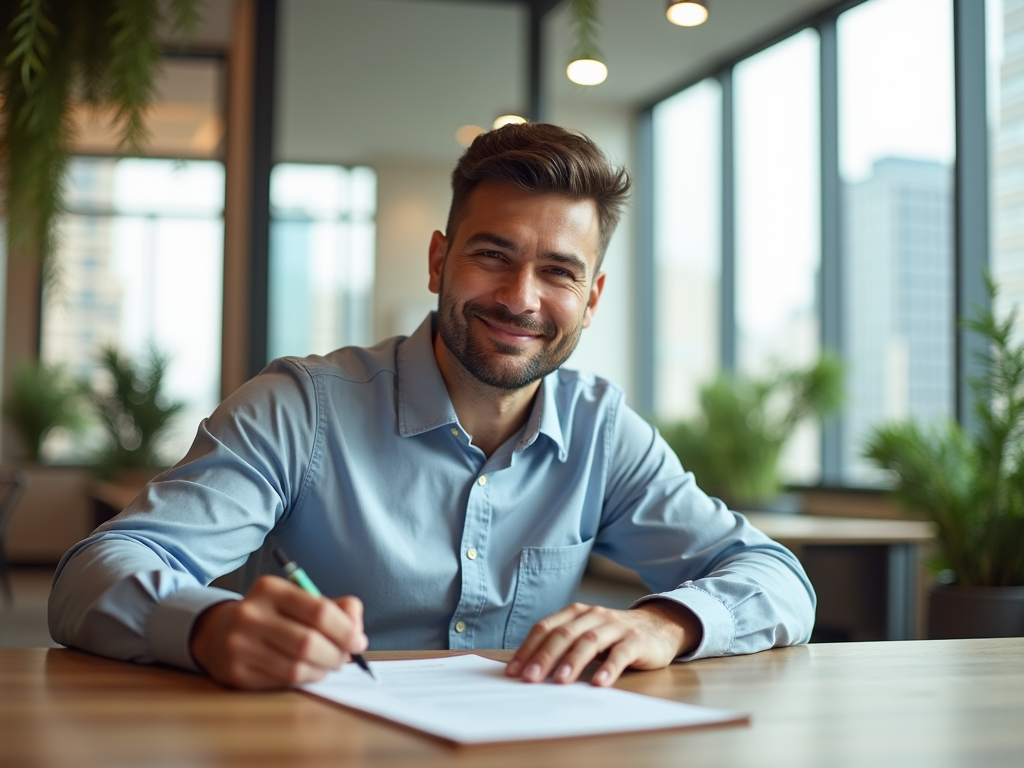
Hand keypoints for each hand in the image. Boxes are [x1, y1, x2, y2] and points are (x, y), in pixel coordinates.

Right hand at [189, 575, 367, 689]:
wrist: (220, 632)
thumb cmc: (274, 615)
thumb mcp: (301, 600)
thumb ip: (337, 608)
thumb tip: (357, 632)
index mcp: (270, 589)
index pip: (319, 611)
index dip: (345, 630)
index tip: (358, 642)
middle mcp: (250, 614)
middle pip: (308, 643)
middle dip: (336, 655)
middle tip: (345, 658)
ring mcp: (239, 645)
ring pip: (296, 667)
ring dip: (322, 670)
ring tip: (327, 665)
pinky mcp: (236, 672)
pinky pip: (282, 682)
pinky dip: (304, 680)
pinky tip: (307, 672)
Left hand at [505, 600, 701, 686]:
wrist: (659, 626)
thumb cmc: (613, 636)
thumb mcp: (586, 634)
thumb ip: (563, 646)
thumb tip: (528, 670)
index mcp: (576, 613)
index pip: (546, 628)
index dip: (528, 649)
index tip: (514, 671)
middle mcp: (594, 615)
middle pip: (564, 634)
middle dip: (545, 656)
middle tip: (530, 678)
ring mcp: (616, 627)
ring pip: (589, 641)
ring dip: (573, 661)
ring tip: (560, 681)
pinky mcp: (637, 641)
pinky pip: (621, 654)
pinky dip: (609, 668)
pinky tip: (599, 683)